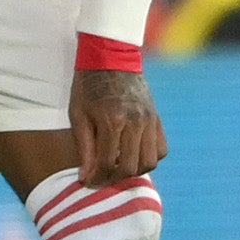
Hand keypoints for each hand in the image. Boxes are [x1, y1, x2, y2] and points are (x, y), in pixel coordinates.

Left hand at [70, 65, 167, 188]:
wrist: (110, 58)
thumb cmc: (87, 86)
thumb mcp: (78, 114)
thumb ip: (84, 147)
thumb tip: (87, 176)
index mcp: (112, 120)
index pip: (107, 163)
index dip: (97, 178)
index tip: (88, 181)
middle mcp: (135, 122)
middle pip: (131, 167)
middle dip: (114, 178)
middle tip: (102, 177)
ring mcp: (149, 120)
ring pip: (150, 162)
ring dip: (133, 170)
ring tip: (117, 167)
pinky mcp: (157, 118)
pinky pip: (161, 149)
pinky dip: (149, 158)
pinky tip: (133, 155)